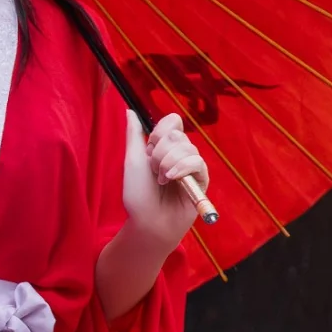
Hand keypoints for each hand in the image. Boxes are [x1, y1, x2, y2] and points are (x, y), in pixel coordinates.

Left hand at [121, 111, 207, 244]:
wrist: (149, 221)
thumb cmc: (138, 194)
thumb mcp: (132, 161)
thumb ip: (134, 135)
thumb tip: (130, 110)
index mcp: (161, 147)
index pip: (172, 122)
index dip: (161, 129)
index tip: (150, 145)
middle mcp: (177, 153)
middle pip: (178, 133)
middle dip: (160, 151)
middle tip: (153, 169)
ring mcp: (190, 166)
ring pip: (188, 147)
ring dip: (168, 163)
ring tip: (161, 180)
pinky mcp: (201, 178)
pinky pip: (198, 162)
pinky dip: (182, 168)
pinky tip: (171, 180)